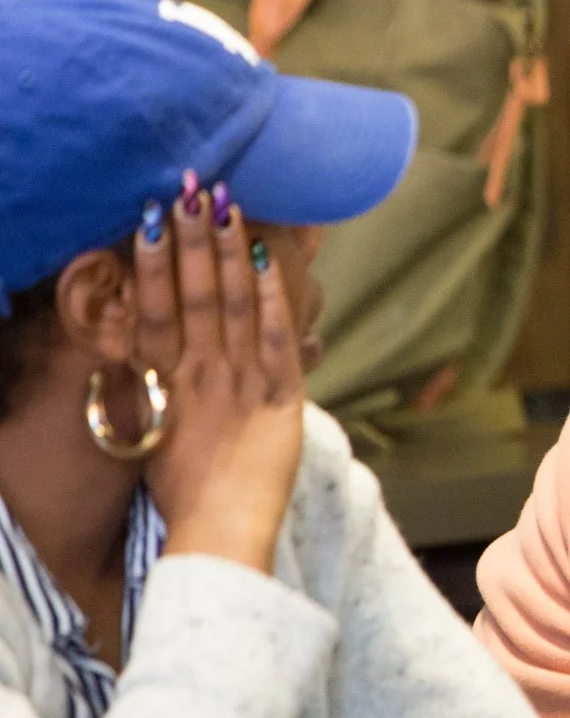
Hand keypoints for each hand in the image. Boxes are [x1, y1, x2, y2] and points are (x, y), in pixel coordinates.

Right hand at [131, 180, 306, 571]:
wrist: (220, 529)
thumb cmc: (186, 484)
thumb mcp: (154, 427)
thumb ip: (151, 382)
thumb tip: (141, 342)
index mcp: (163, 381)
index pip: (152, 308)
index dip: (152, 262)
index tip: (151, 218)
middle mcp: (197, 372)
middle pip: (192, 293)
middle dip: (192, 239)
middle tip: (190, 188)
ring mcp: (238, 381)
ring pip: (232, 304)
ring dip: (229, 252)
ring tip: (226, 205)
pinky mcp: (279, 397)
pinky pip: (274, 336)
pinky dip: (271, 296)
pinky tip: (268, 260)